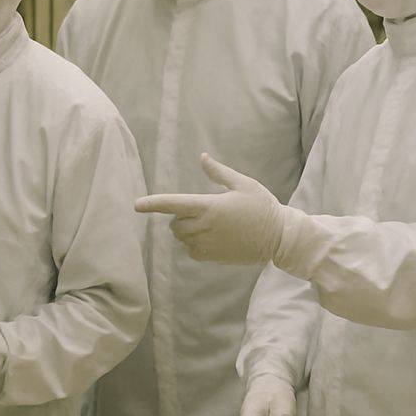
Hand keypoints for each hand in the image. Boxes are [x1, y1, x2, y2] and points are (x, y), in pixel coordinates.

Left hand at [136, 154, 287, 265]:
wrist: (279, 237)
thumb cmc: (262, 207)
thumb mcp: (243, 184)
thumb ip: (219, 173)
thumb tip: (203, 158)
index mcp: (209, 206)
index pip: (172, 204)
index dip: (152, 204)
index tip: (137, 205)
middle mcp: (204, 227)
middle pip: (175, 223)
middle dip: (180, 216)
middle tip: (202, 211)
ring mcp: (207, 244)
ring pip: (182, 238)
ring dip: (186, 231)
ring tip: (209, 224)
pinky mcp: (213, 257)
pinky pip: (191, 251)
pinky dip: (194, 245)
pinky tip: (211, 238)